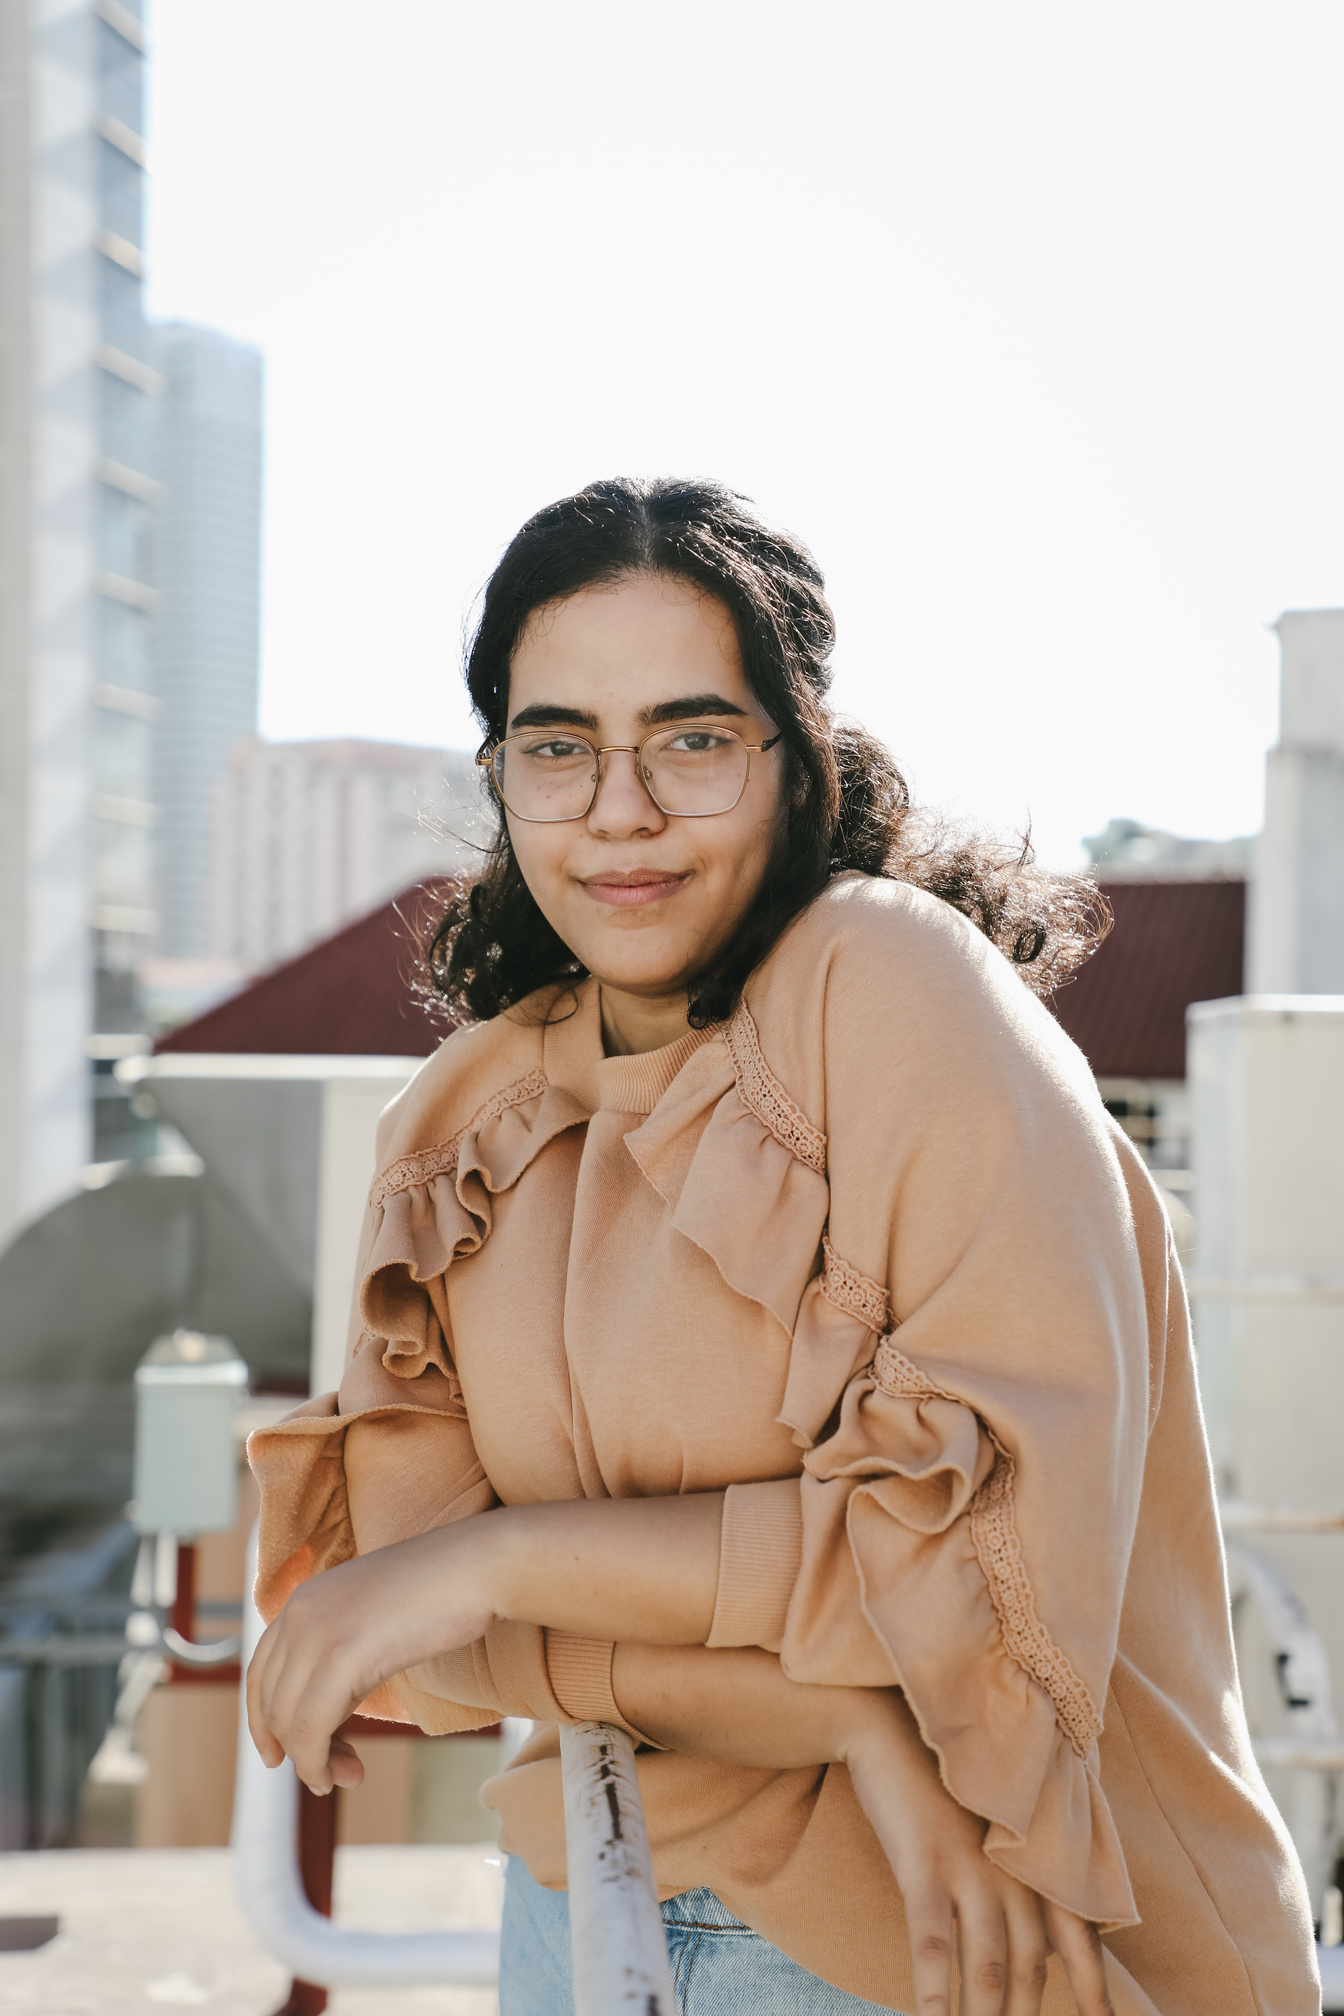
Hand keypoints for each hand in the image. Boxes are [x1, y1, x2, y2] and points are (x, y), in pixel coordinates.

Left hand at [246, 1522, 499, 1792]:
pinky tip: (342, 1774)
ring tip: (343, 1777)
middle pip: (271, 1702)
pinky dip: (316, 1762)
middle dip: (296, 1748)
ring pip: (289, 1721)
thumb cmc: (442, 1593)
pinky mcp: (342, 1655)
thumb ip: (343, 1651)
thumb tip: (330, 1708)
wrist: (478, 1564)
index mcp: (305, 1598)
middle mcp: (300, 1612)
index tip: (281, 1756)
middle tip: (333, 1775)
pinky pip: (310, 1727)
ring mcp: (317, 1632)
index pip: (260, 1671)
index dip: (262, 1721)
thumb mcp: (374, 1619)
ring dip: (310, 1762)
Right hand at [841, 1693, 1113, 2015]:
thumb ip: (1019, 1878)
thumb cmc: (939, 1788)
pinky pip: (932, 1942)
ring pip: (986, 1965)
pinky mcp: (924, 1864)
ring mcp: (970, 1867)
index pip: (1079, 1937)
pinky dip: (933, 1991)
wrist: (890, 1728)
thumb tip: (1040, 1946)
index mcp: (1034, 1860)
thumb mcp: (992, 1830)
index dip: (1096, 1990)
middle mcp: (1013, 1868)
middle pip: (1030, 1967)